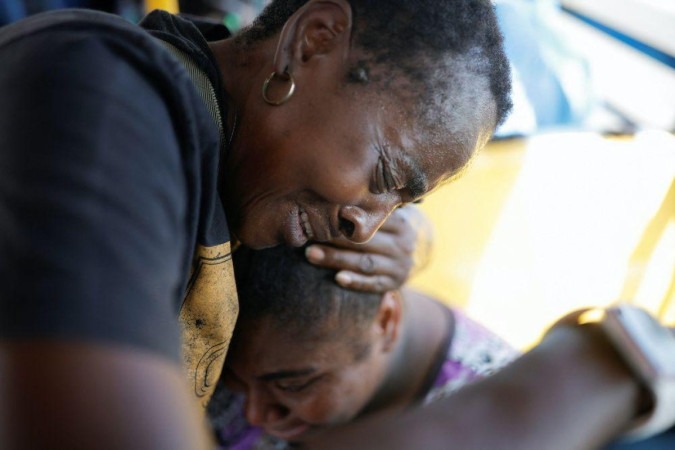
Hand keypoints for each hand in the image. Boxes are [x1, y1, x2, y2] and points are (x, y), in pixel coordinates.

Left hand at [305, 205, 433, 292]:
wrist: (426, 250)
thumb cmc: (399, 222)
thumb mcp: (398, 209)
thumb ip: (379, 202)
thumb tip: (348, 179)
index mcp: (402, 223)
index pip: (373, 220)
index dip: (346, 217)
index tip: (321, 212)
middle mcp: (403, 245)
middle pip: (365, 242)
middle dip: (335, 240)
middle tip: (308, 236)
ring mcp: (400, 266)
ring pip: (365, 263)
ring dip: (336, 260)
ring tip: (311, 254)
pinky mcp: (395, 283)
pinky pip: (373, 284)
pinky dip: (356, 282)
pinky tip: (338, 278)